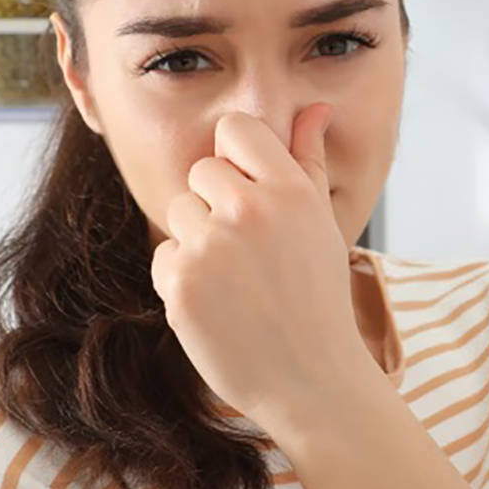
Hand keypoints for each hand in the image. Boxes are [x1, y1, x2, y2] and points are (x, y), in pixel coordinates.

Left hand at [150, 105, 378, 432]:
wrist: (311, 380)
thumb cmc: (318, 298)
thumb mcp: (323, 224)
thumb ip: (310, 160)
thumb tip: (314, 108)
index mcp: (291, 190)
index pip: (236, 130)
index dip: (238, 159)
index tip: (252, 194)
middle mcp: (250, 210)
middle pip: (203, 171)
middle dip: (217, 204)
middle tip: (250, 252)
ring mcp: (210, 247)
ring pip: (180, 212)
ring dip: (198, 242)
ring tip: (237, 282)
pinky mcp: (179, 283)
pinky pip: (165, 255)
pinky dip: (183, 280)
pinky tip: (219, 305)